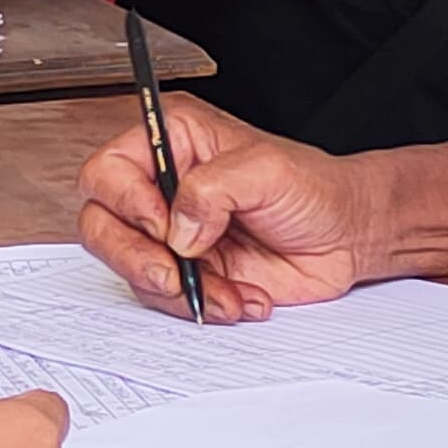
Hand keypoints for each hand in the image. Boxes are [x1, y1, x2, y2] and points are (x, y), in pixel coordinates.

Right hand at [76, 94, 366, 321]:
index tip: (162, 225)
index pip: (108, 171)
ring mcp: (170, 235)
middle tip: (174, 273)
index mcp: (172, 142)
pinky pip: (165, 299)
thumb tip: (177, 228)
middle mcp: (160, 187)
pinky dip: (201, 306)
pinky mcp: (186, 273)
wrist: (347, 236)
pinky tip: (241, 297)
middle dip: (134, 258)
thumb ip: (213, 188)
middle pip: (100, 225)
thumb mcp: (267, 170)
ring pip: (130, 269)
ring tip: (226, 290)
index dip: (126, 203)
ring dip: (176, 290)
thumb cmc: (313, 188)